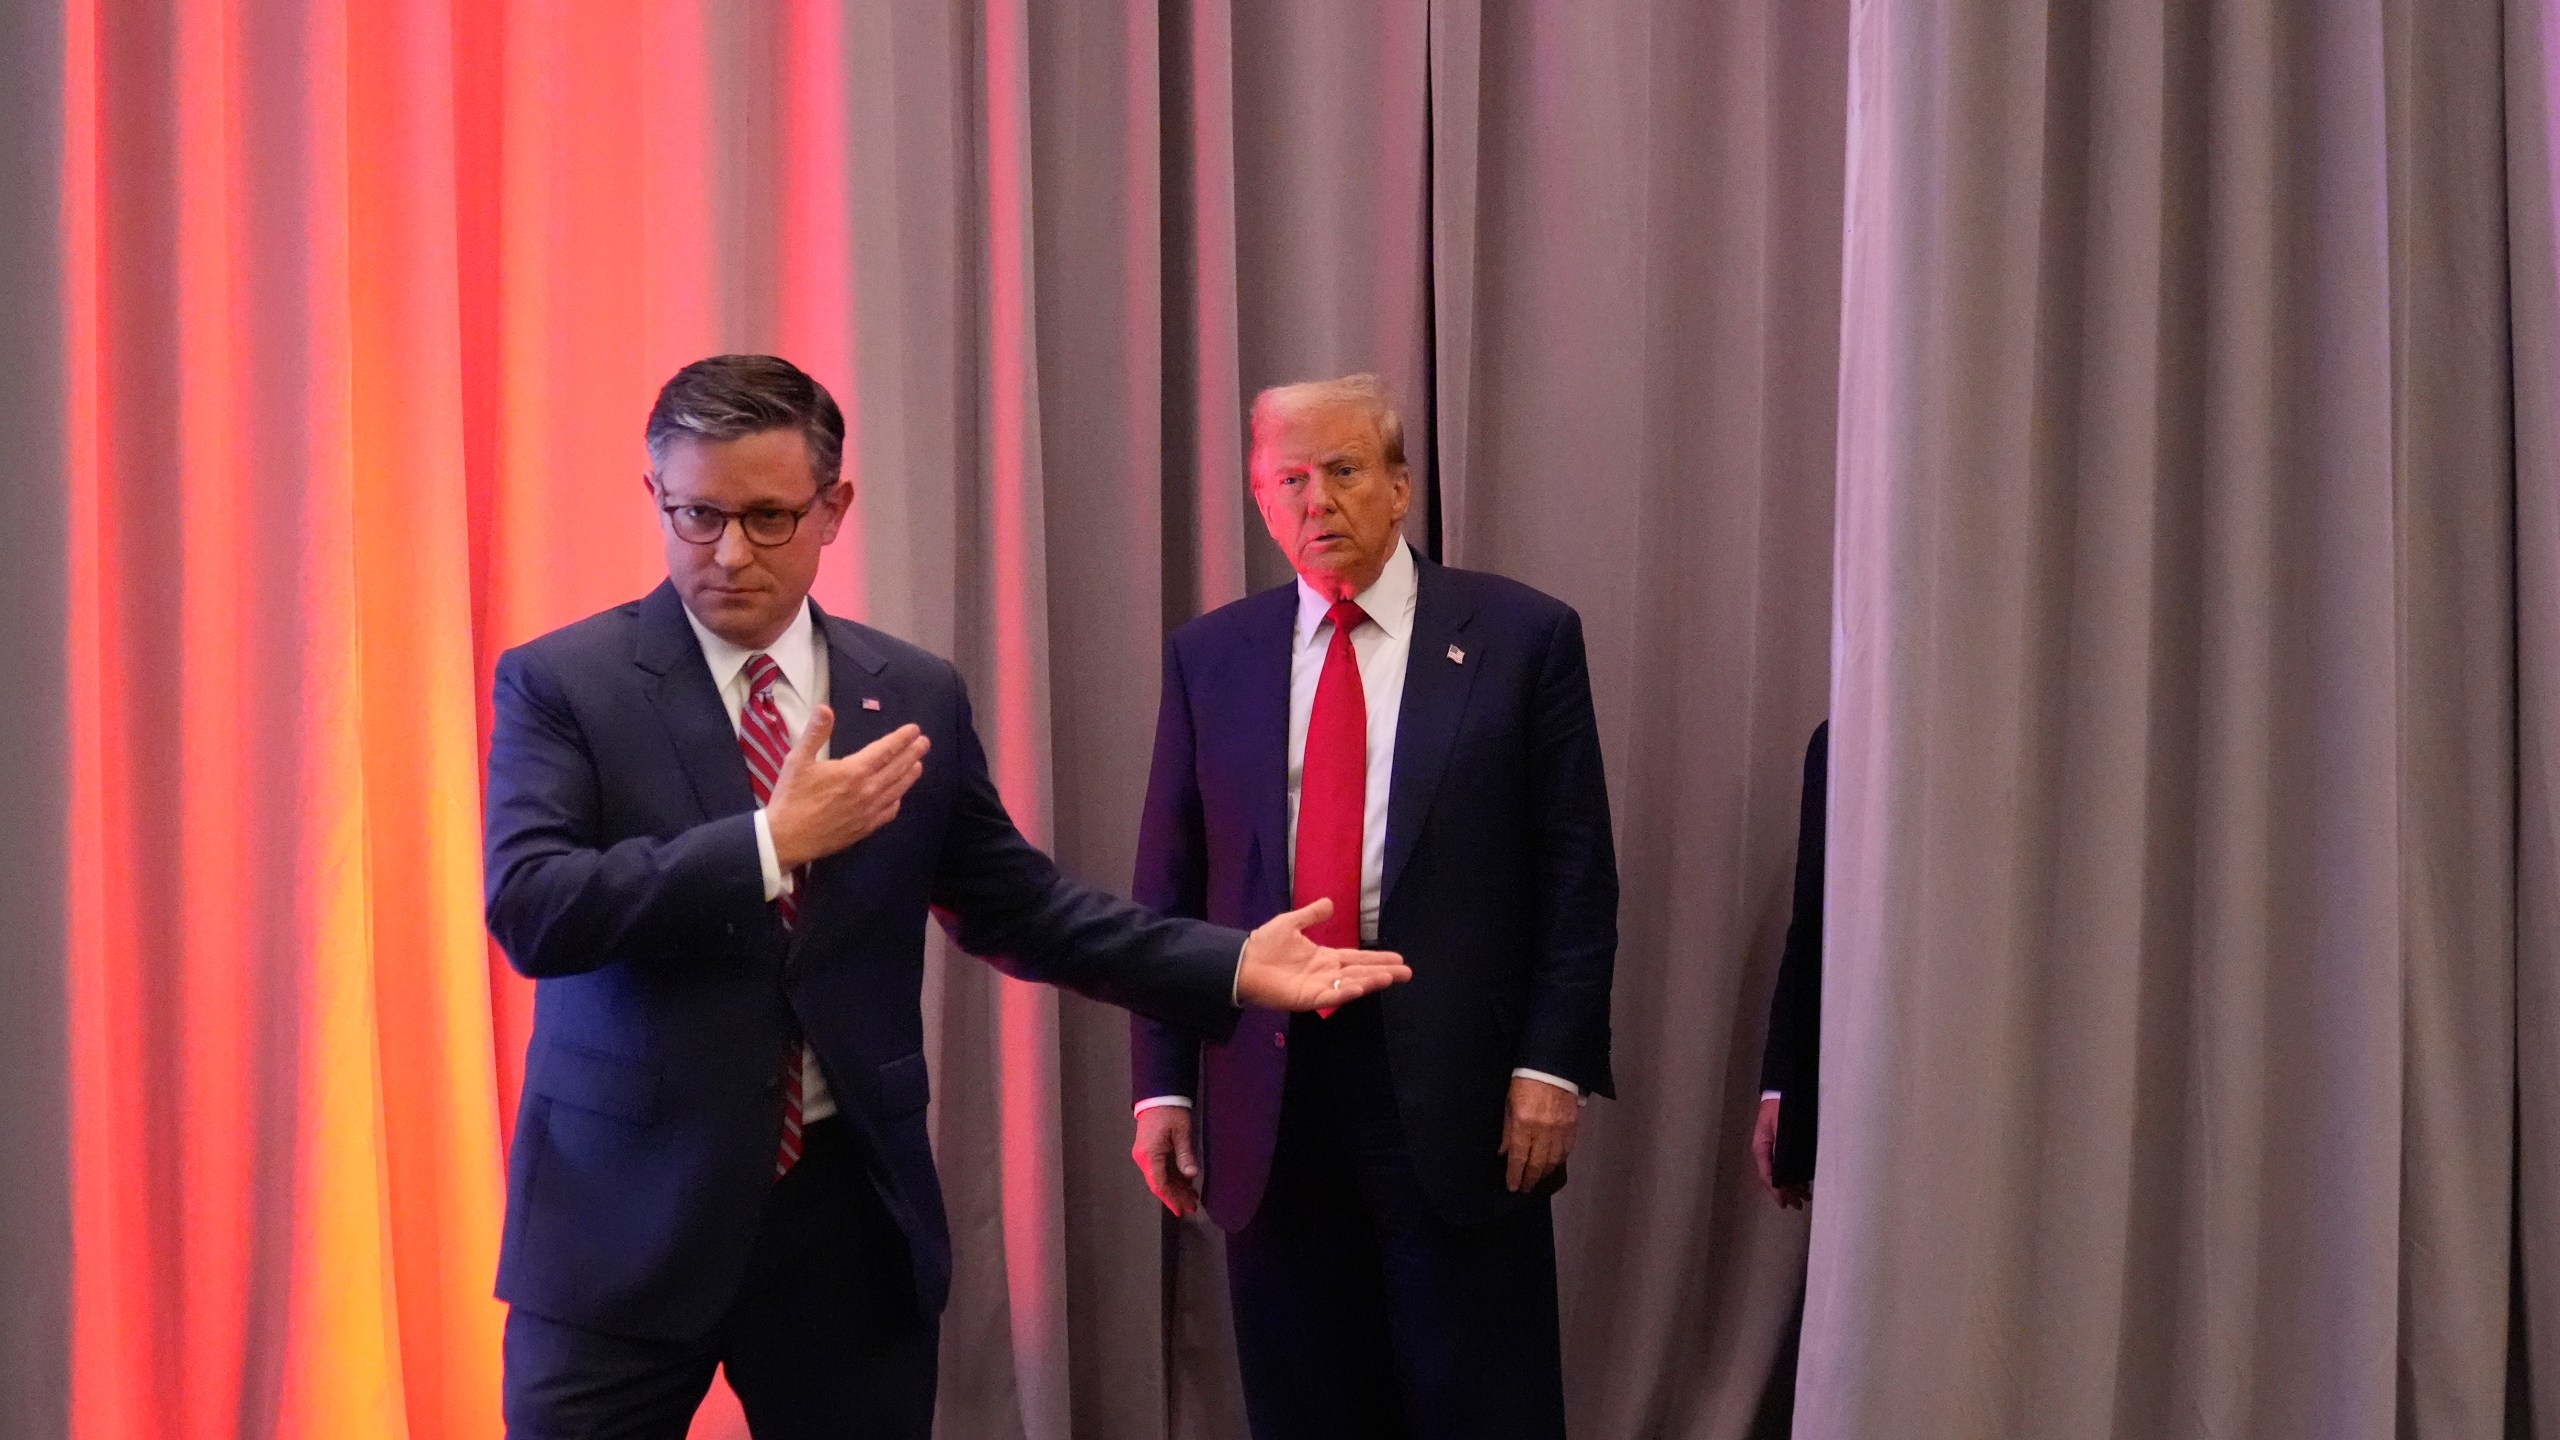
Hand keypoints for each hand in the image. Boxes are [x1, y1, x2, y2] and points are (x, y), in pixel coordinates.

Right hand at [765, 710, 930, 869]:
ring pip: (897, 790)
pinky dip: (897, 800)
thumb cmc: (791, 797)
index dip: (901, 738)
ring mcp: (869, 811)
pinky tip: (899, 797)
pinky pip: (888, 812)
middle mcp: (867, 790)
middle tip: (925, 742)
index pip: (885, 750)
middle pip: (897, 768)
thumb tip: (825, 708)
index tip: (914, 730)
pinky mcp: (864, 829)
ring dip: (909, 775)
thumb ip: (815, 733)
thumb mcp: (797, 760)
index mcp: (853, 771)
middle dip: (912, 753)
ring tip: (918, 764)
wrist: (786, 839)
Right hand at [1131, 1106, 1200, 1216]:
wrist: (1158, 1095)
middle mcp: (1144, 1158)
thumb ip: (1185, 1154)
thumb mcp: (1182, 1132)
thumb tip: (1191, 1175)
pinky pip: (1161, 1170)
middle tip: (1193, 1207)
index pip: (1160, 1184)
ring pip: (1160, 1178)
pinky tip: (1186, 1183)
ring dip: (1176, 1188)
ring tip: (1192, 1198)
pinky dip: (1173, 1178)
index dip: (1171, 1199)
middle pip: (1160, 1184)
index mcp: (1149, 1155)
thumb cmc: (1170, 1111)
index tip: (1181, 1210)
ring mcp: (1145, 1155)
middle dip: (1176, 1196)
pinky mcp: (1150, 1151)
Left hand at [1233, 898, 1411, 1010]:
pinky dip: (1344, 993)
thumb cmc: (1264, 945)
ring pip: (1350, 985)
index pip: (1357, 959)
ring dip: (1370, 981)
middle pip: (1360, 973)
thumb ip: (1311, 914)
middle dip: (1383, 972)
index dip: (1377, 959)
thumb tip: (1330, 903)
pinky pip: (1329, 997)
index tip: (1399, 958)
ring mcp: (1317, 987)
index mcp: (1324, 958)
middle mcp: (1326, 974)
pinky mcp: (1306, 998)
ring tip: (1390, 978)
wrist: (1242, 961)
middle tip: (1407, 973)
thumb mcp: (1291, 922)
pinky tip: (1359, 988)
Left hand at [1500, 1075, 1579, 1193]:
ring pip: (1554, 1160)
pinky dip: (1560, 1160)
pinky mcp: (1573, 1125)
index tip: (1512, 1187)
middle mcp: (1544, 1131)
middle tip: (1525, 1188)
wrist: (1552, 1066)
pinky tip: (1554, 1164)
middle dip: (1530, 1179)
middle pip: (1537, 1163)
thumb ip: (1508, 1131)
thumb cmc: (1524, 1081)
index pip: (1519, 1158)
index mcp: (1524, 1124)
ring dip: (1545, 1172)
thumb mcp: (1509, 1103)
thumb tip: (1504, 1152)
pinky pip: (1567, 1149)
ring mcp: (1560, 1129)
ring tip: (1538, 1179)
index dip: (1515, 1175)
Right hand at [1753, 1095, 1808, 1208]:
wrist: (1783, 1088)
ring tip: (1805, 1195)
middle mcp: (1765, 1150)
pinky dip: (1794, 1175)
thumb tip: (1787, 1171)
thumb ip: (1783, 1149)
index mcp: (1761, 1148)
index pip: (1768, 1175)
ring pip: (1781, 1172)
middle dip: (1787, 1192)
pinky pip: (1786, 1164)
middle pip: (1774, 1177)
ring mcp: (1773, 1147)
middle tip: (1800, 1204)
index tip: (1785, 1204)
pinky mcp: (1781, 1143)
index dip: (1777, 1191)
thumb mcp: (1781, 1127)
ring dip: (1792, 1185)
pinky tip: (1804, 1181)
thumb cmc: (1782, 1106)